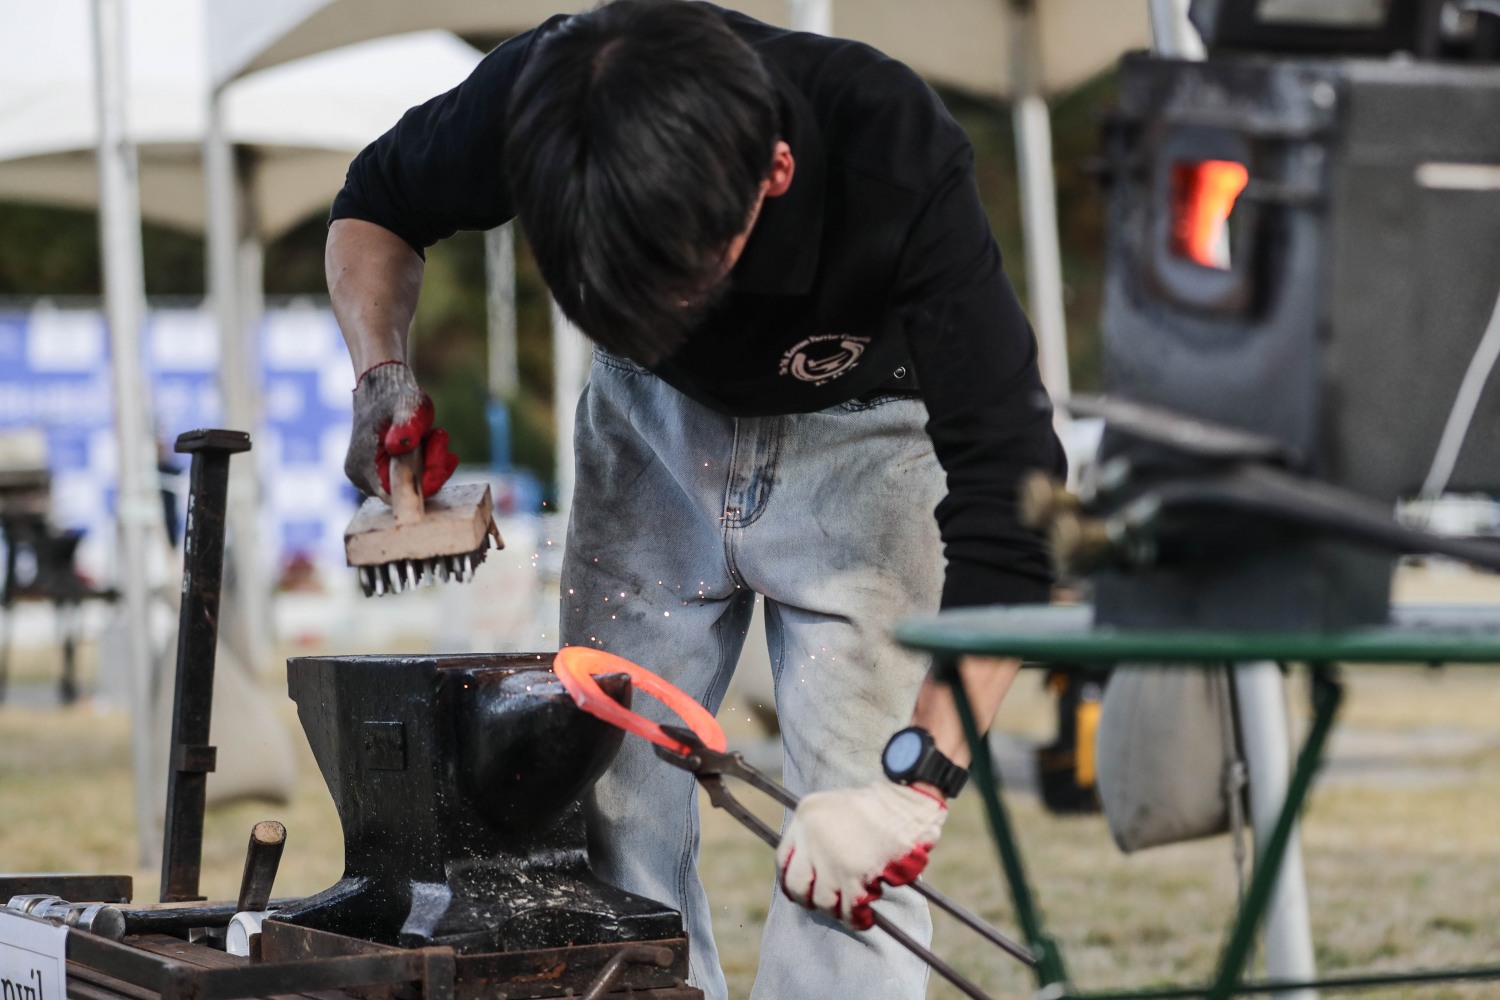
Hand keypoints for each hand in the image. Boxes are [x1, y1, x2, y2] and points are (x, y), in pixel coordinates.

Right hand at [345, 361, 458, 499]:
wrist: (383, 389)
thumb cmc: (396, 396)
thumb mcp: (408, 407)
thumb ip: (405, 427)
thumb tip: (399, 447)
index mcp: (363, 467)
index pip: (399, 492)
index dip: (426, 482)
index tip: (446, 457)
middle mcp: (361, 478)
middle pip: (406, 489)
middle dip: (432, 467)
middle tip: (441, 437)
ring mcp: (369, 478)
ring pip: (410, 483)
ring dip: (431, 463)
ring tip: (436, 436)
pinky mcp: (379, 474)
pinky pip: (408, 478)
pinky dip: (426, 464)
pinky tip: (435, 445)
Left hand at [776, 780, 946, 929]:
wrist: (909, 802)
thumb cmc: (879, 804)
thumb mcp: (836, 804)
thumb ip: (819, 831)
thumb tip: (813, 866)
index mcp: (806, 815)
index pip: (784, 857)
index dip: (789, 879)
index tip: (797, 890)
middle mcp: (813, 837)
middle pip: (797, 884)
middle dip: (809, 900)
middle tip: (824, 903)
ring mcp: (833, 858)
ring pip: (823, 901)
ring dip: (837, 910)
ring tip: (851, 909)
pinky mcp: (856, 876)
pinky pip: (850, 909)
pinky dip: (856, 918)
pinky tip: (864, 917)